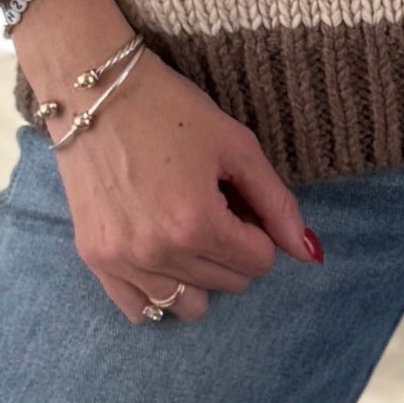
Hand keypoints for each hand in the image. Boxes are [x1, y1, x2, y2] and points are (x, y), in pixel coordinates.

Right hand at [14, 0, 321, 325]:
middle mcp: (158, 253)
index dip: (257, 229)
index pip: (259, 261)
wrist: (93, 93)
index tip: (237, 198)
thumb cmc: (170, 109)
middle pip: (228, 283)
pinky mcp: (94, 260)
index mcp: (197, 222)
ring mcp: (121, 261)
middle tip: (212, 204)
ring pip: (189, 306)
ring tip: (185, 230)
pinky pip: (139, 309)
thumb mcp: (236, 144)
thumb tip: (311, 255)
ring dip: (200, 275)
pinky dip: (159, 289)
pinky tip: (158, 251)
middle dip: (233, 249)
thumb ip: (277, 203)